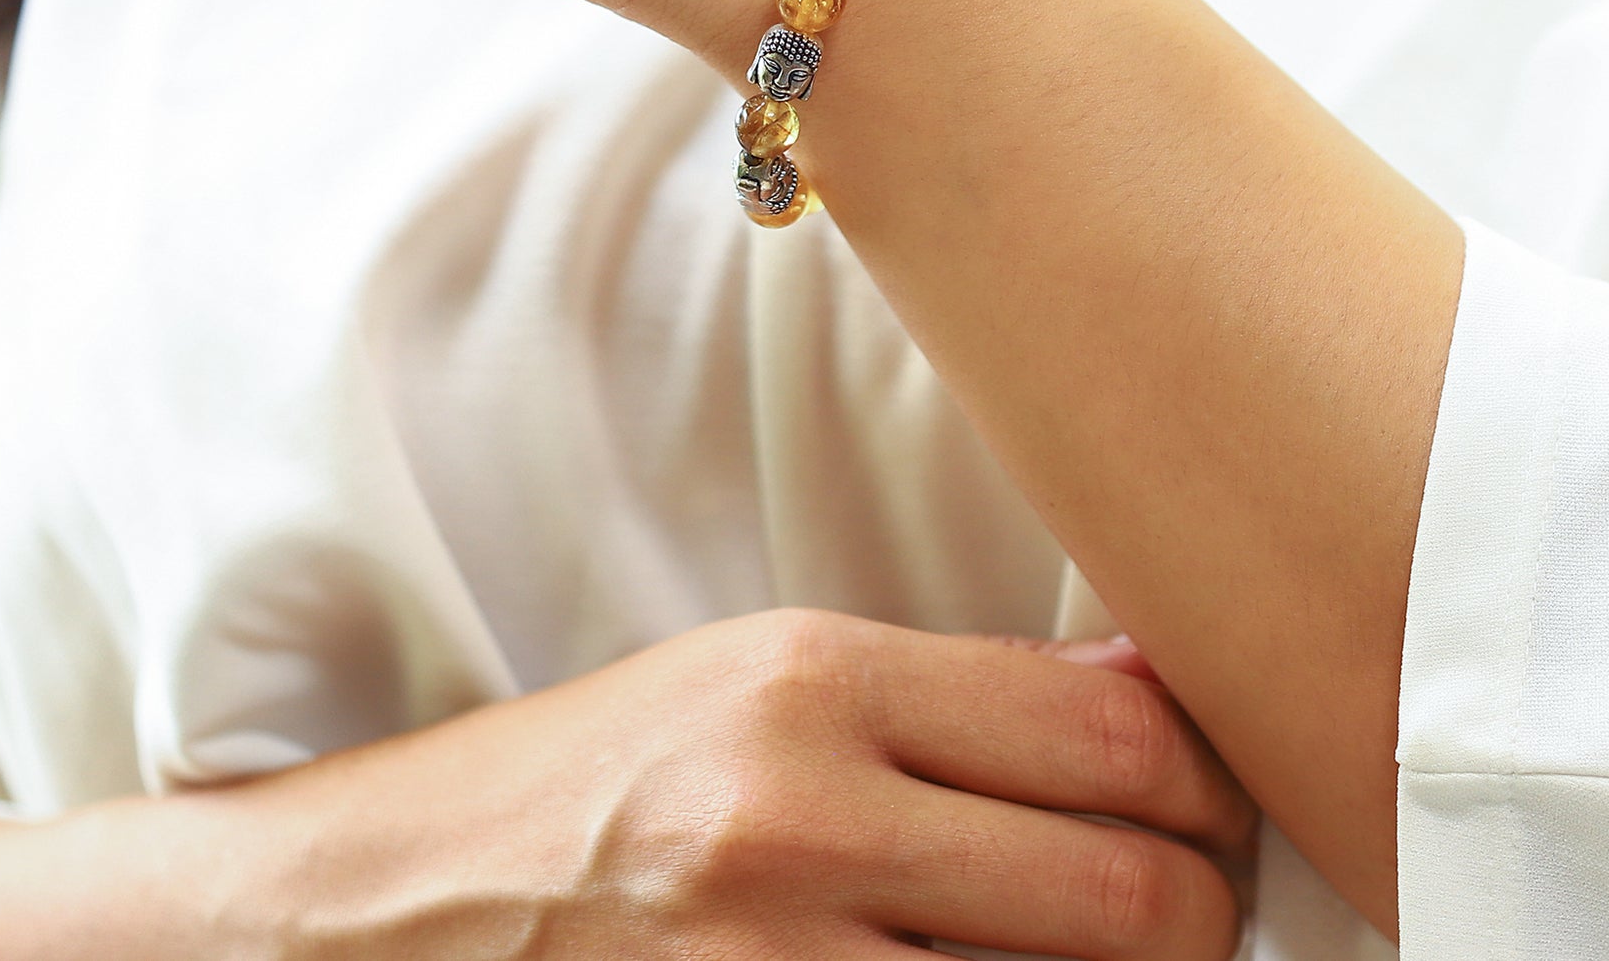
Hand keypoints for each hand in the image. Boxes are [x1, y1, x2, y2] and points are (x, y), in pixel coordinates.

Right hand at [49, 608, 1246, 959]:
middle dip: (1204, 914)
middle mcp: (802, 815)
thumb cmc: (601, 775)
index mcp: (820, 679)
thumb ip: (966, 694)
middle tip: (1191, 909)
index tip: (1215, 810)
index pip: (1121, 731)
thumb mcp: (772, 676)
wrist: (393, 903)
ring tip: (1098, 955)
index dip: (1211, 787)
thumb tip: (1151, 697)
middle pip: (1136, 893)